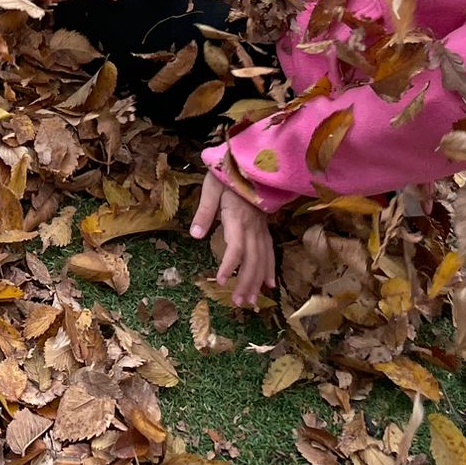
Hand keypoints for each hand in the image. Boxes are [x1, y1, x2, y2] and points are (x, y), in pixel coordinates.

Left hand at [191, 172, 275, 308]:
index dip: (230, 265)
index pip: (236, 247)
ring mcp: (261, 228)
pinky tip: (269, 284)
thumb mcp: (211, 187)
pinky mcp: (265, 227)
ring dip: (257, 281)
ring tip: (251, 301)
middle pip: (252, 259)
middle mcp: (252, 227)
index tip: (221, 281)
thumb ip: (205, 211)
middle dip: (246, 282)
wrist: (253, 161)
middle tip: (238, 303)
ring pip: (263, 259)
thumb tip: (195, 235)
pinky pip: (270, 251)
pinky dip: (270, 268)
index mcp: (237, 218)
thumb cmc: (228, 172)